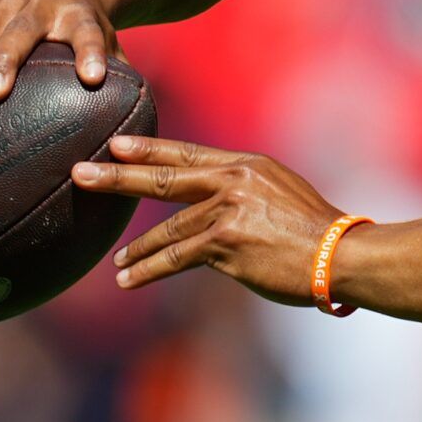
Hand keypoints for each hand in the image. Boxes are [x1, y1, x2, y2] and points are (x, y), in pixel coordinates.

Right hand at [0, 0, 119, 102]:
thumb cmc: (89, 37)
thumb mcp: (115, 52)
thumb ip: (125, 89)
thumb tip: (133, 147)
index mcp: (79, 16)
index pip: (89, 34)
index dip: (92, 53)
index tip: (95, 78)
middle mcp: (38, 6)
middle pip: (21, 32)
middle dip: (5, 61)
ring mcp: (0, 4)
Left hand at [72, 136, 352, 303]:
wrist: (340, 254)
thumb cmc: (317, 231)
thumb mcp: (281, 194)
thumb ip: (245, 194)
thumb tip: (213, 208)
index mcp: (246, 165)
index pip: (188, 154)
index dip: (149, 148)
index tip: (116, 144)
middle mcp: (233, 181)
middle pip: (164, 178)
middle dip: (118, 176)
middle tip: (80, 172)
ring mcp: (227, 211)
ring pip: (168, 230)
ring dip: (138, 249)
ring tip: (117, 263)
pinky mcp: (225, 243)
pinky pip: (176, 258)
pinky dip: (149, 269)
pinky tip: (128, 278)